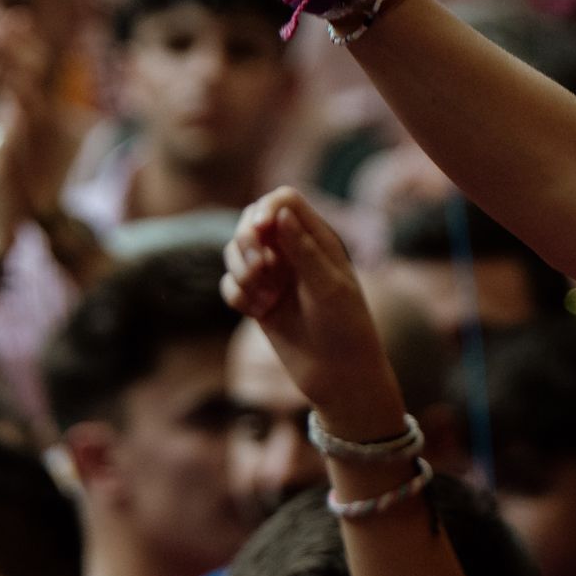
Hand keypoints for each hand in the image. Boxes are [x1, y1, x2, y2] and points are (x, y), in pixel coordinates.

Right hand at [220, 189, 401, 434]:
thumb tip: (280, 212)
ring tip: (264, 298)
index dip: (267, 208)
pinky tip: (257, 313)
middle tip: (260, 268)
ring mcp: (274, 276)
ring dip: (241, 271)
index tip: (262, 232)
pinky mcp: (258, 300)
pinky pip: (230, 284)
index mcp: (319, 240)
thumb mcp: (329, 287)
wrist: (339, 375)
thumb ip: (304, 249)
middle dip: (247, 239)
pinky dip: (237, 295)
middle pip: (252, 219)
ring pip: (235, 251)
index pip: (284, 200)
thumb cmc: (346, 329)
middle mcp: (294, 252)